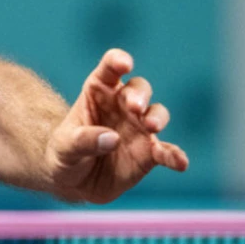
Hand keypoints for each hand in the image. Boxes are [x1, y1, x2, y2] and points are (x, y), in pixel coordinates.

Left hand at [45, 49, 189, 202]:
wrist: (73, 182)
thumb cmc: (65, 154)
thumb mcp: (64, 146)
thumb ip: (83, 140)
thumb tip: (112, 138)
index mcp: (98, 92)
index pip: (110, 69)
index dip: (118, 61)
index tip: (124, 64)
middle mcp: (123, 106)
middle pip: (139, 89)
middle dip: (140, 94)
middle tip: (135, 107)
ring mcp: (139, 128)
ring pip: (157, 114)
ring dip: (157, 117)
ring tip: (151, 126)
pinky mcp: (150, 154)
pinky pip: (166, 152)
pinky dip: (174, 155)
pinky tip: (180, 163)